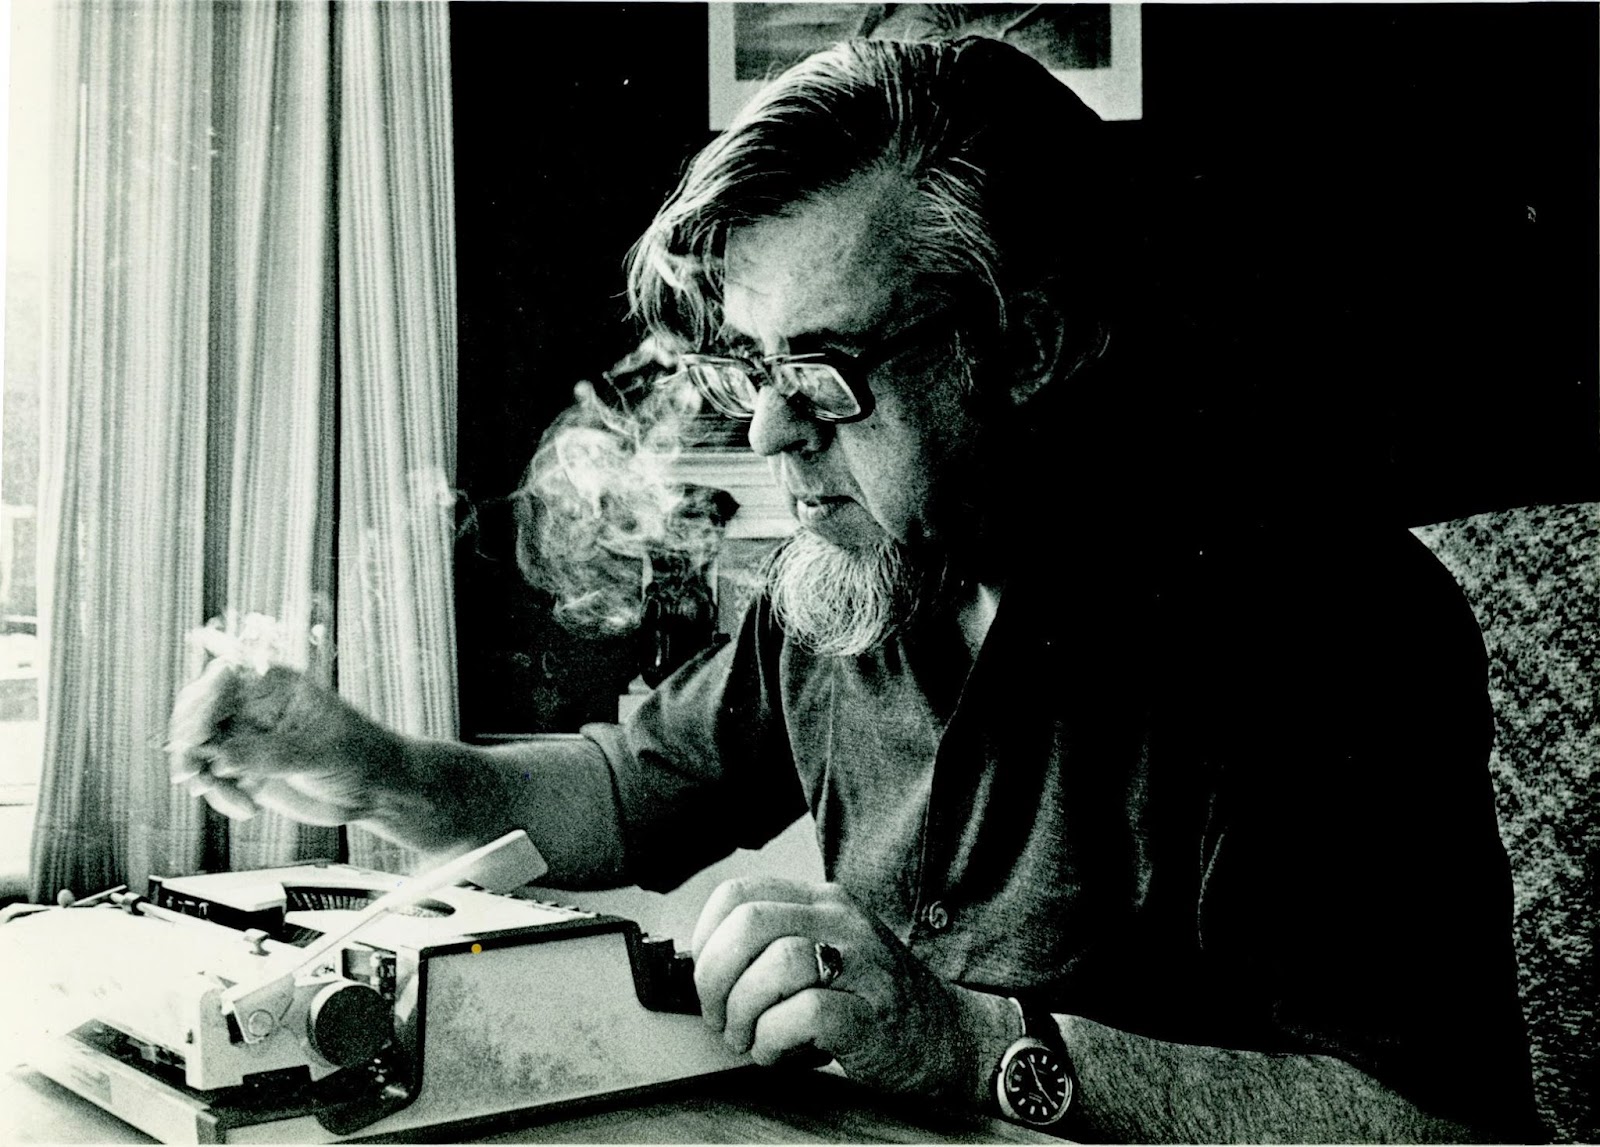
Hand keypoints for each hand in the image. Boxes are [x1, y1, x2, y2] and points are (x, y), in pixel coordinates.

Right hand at [167, 660, 402, 828]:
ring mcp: (246, 738)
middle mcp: (254, 707)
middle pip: (198, 712)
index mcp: (275, 685)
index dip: (202, 703)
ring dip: (203, 776)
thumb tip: (220, 758)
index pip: (222, 679)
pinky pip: (213, 779)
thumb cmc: (360, 755)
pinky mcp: (245, 769)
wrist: (375, 790)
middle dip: (188, 741)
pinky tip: (248, 810)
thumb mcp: (320, 753)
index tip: (198, 736)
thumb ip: (270, 754)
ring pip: (199, 749)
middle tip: (191, 773)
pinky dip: (221, 796)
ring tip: (239, 802)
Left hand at [691, 877, 974, 1097]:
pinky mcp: (870, 1013)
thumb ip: (776, 943)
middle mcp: (841, 921)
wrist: (947, 1037)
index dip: (706, 939)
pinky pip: (804, 1014)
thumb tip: (703, 966)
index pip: (738, 894)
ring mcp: (861, 964)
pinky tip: (780, 1053)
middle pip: (748, 924)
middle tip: (721, 1017)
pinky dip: (774, 1041)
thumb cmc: (871, 1000)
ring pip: (774, 967)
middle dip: (715, 978)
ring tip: (752, 1039)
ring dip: (744, 1015)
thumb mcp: (827, 950)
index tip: (709, 979)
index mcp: (822, 901)